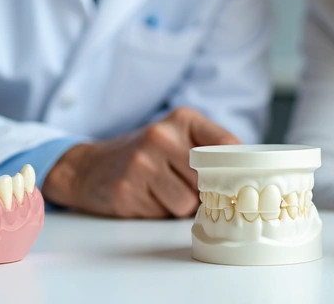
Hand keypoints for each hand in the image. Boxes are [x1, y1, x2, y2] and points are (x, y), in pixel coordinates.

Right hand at [42, 107, 238, 217]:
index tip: (237, 180)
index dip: (236, 169)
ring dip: (180, 205)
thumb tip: (244, 181)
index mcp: (182, 119)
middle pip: (209, 181)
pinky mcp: (127, 188)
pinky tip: (145, 197)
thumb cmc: (145, 155)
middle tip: (184, 185)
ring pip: (187, 203)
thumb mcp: (177, 138)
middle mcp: (161, 135)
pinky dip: (159, 211)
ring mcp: (142, 162)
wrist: (90, 166)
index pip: (228, 145)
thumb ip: (209, 152)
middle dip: (202, 191)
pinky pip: (163, 213)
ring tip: (161, 190)